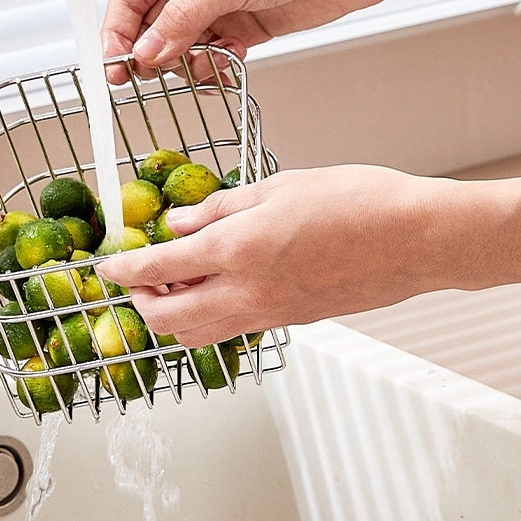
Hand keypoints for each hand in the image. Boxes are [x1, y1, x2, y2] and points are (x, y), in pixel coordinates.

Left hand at [95, 165, 453, 346]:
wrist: (414, 239)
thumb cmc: (356, 202)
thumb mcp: (276, 187)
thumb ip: (219, 209)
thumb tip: (178, 222)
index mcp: (235, 250)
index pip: (156, 268)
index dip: (122, 270)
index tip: (105, 267)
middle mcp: (245, 292)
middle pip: (167, 320)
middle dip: (140, 303)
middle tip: (137, 280)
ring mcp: (268, 314)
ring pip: (197, 334)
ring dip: (173, 314)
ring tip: (178, 281)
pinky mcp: (290, 322)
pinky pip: (233, 330)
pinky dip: (210, 317)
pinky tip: (221, 286)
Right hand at [101, 0, 393, 83]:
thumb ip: (186, 19)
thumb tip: (148, 50)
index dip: (119, 31)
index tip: (116, 63)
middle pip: (152, 26)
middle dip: (154, 53)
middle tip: (153, 75)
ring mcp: (218, 3)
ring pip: (180, 46)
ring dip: (189, 63)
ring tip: (207, 62)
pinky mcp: (241, 26)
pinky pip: (211, 56)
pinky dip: (214, 67)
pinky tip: (228, 64)